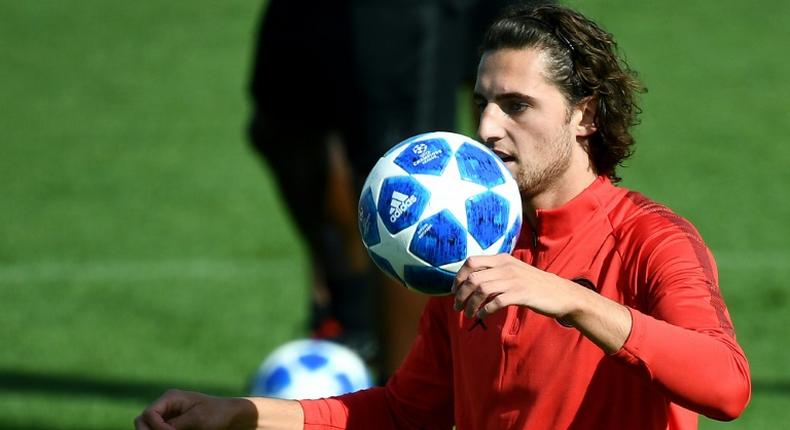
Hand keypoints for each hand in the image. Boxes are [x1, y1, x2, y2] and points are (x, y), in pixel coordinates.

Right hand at [134, 389, 254, 429]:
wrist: (232, 417)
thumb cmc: (217, 414)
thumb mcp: (197, 419)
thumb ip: (174, 426)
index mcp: (170, 398)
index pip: (148, 414)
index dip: (156, 427)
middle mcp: (165, 407)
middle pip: (142, 421)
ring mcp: (167, 417)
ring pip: (147, 429)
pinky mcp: (172, 427)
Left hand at [452, 254, 578, 319]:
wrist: (560, 293)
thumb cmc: (533, 284)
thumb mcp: (513, 271)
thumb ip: (495, 272)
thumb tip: (470, 281)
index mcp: (502, 258)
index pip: (471, 261)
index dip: (459, 276)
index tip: (454, 290)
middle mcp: (506, 266)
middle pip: (473, 277)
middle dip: (461, 294)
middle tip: (457, 306)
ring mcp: (514, 280)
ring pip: (482, 290)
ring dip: (470, 304)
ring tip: (468, 314)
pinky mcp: (522, 294)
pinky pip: (496, 302)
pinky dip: (485, 310)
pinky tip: (482, 316)